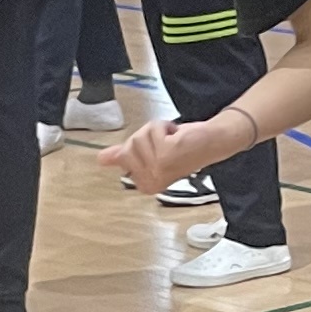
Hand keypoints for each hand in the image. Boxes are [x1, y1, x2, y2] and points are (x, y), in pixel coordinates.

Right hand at [105, 108, 235, 194]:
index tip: (157, 149)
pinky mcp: (165, 155)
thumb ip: (124, 155)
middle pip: (128, 146)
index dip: (138, 144)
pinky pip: (150, 130)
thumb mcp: (149, 151)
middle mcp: (149, 182)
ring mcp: (157, 170)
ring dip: (155, 132)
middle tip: (165, 142)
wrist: (210, 142)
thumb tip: (100, 158)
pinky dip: (163, 126)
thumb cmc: (182, 148)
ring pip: (138, 137)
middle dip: (145, 137)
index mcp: (144, 185)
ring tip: (171, 139)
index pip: (122, 155)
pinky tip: (176, 136)